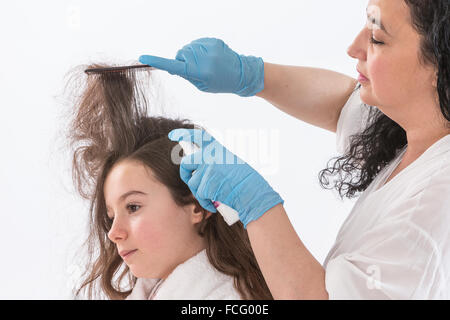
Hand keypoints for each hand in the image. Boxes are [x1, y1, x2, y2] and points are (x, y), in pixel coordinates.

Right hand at [139, 37, 263, 96]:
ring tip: (204, 63)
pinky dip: (199, 49)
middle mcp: (205, 59)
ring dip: (191, 55)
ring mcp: (210, 48)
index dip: (158, 61)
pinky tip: (209, 56)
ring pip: (188, 48)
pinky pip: (197, 43)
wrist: (241, 74)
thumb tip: (172, 65)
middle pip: (181, 54)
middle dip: (182, 60)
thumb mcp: (201, 85)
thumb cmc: (219, 83)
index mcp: (201, 73)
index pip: (174, 66)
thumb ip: (186, 74)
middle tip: (194, 69)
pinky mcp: (214, 41)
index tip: (143, 57)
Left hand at [168, 128, 283, 227]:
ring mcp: (206, 168)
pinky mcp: (205, 183)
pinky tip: (217, 202)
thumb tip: (200, 170)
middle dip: (186, 174)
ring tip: (215, 195)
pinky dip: (206, 202)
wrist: (252, 192)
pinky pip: (199, 195)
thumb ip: (214, 163)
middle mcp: (210, 155)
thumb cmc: (245, 181)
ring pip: (193, 183)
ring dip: (201, 193)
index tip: (172, 135)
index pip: (198, 136)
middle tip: (190, 179)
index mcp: (217, 148)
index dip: (184, 134)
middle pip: (187, 162)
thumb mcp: (230, 164)